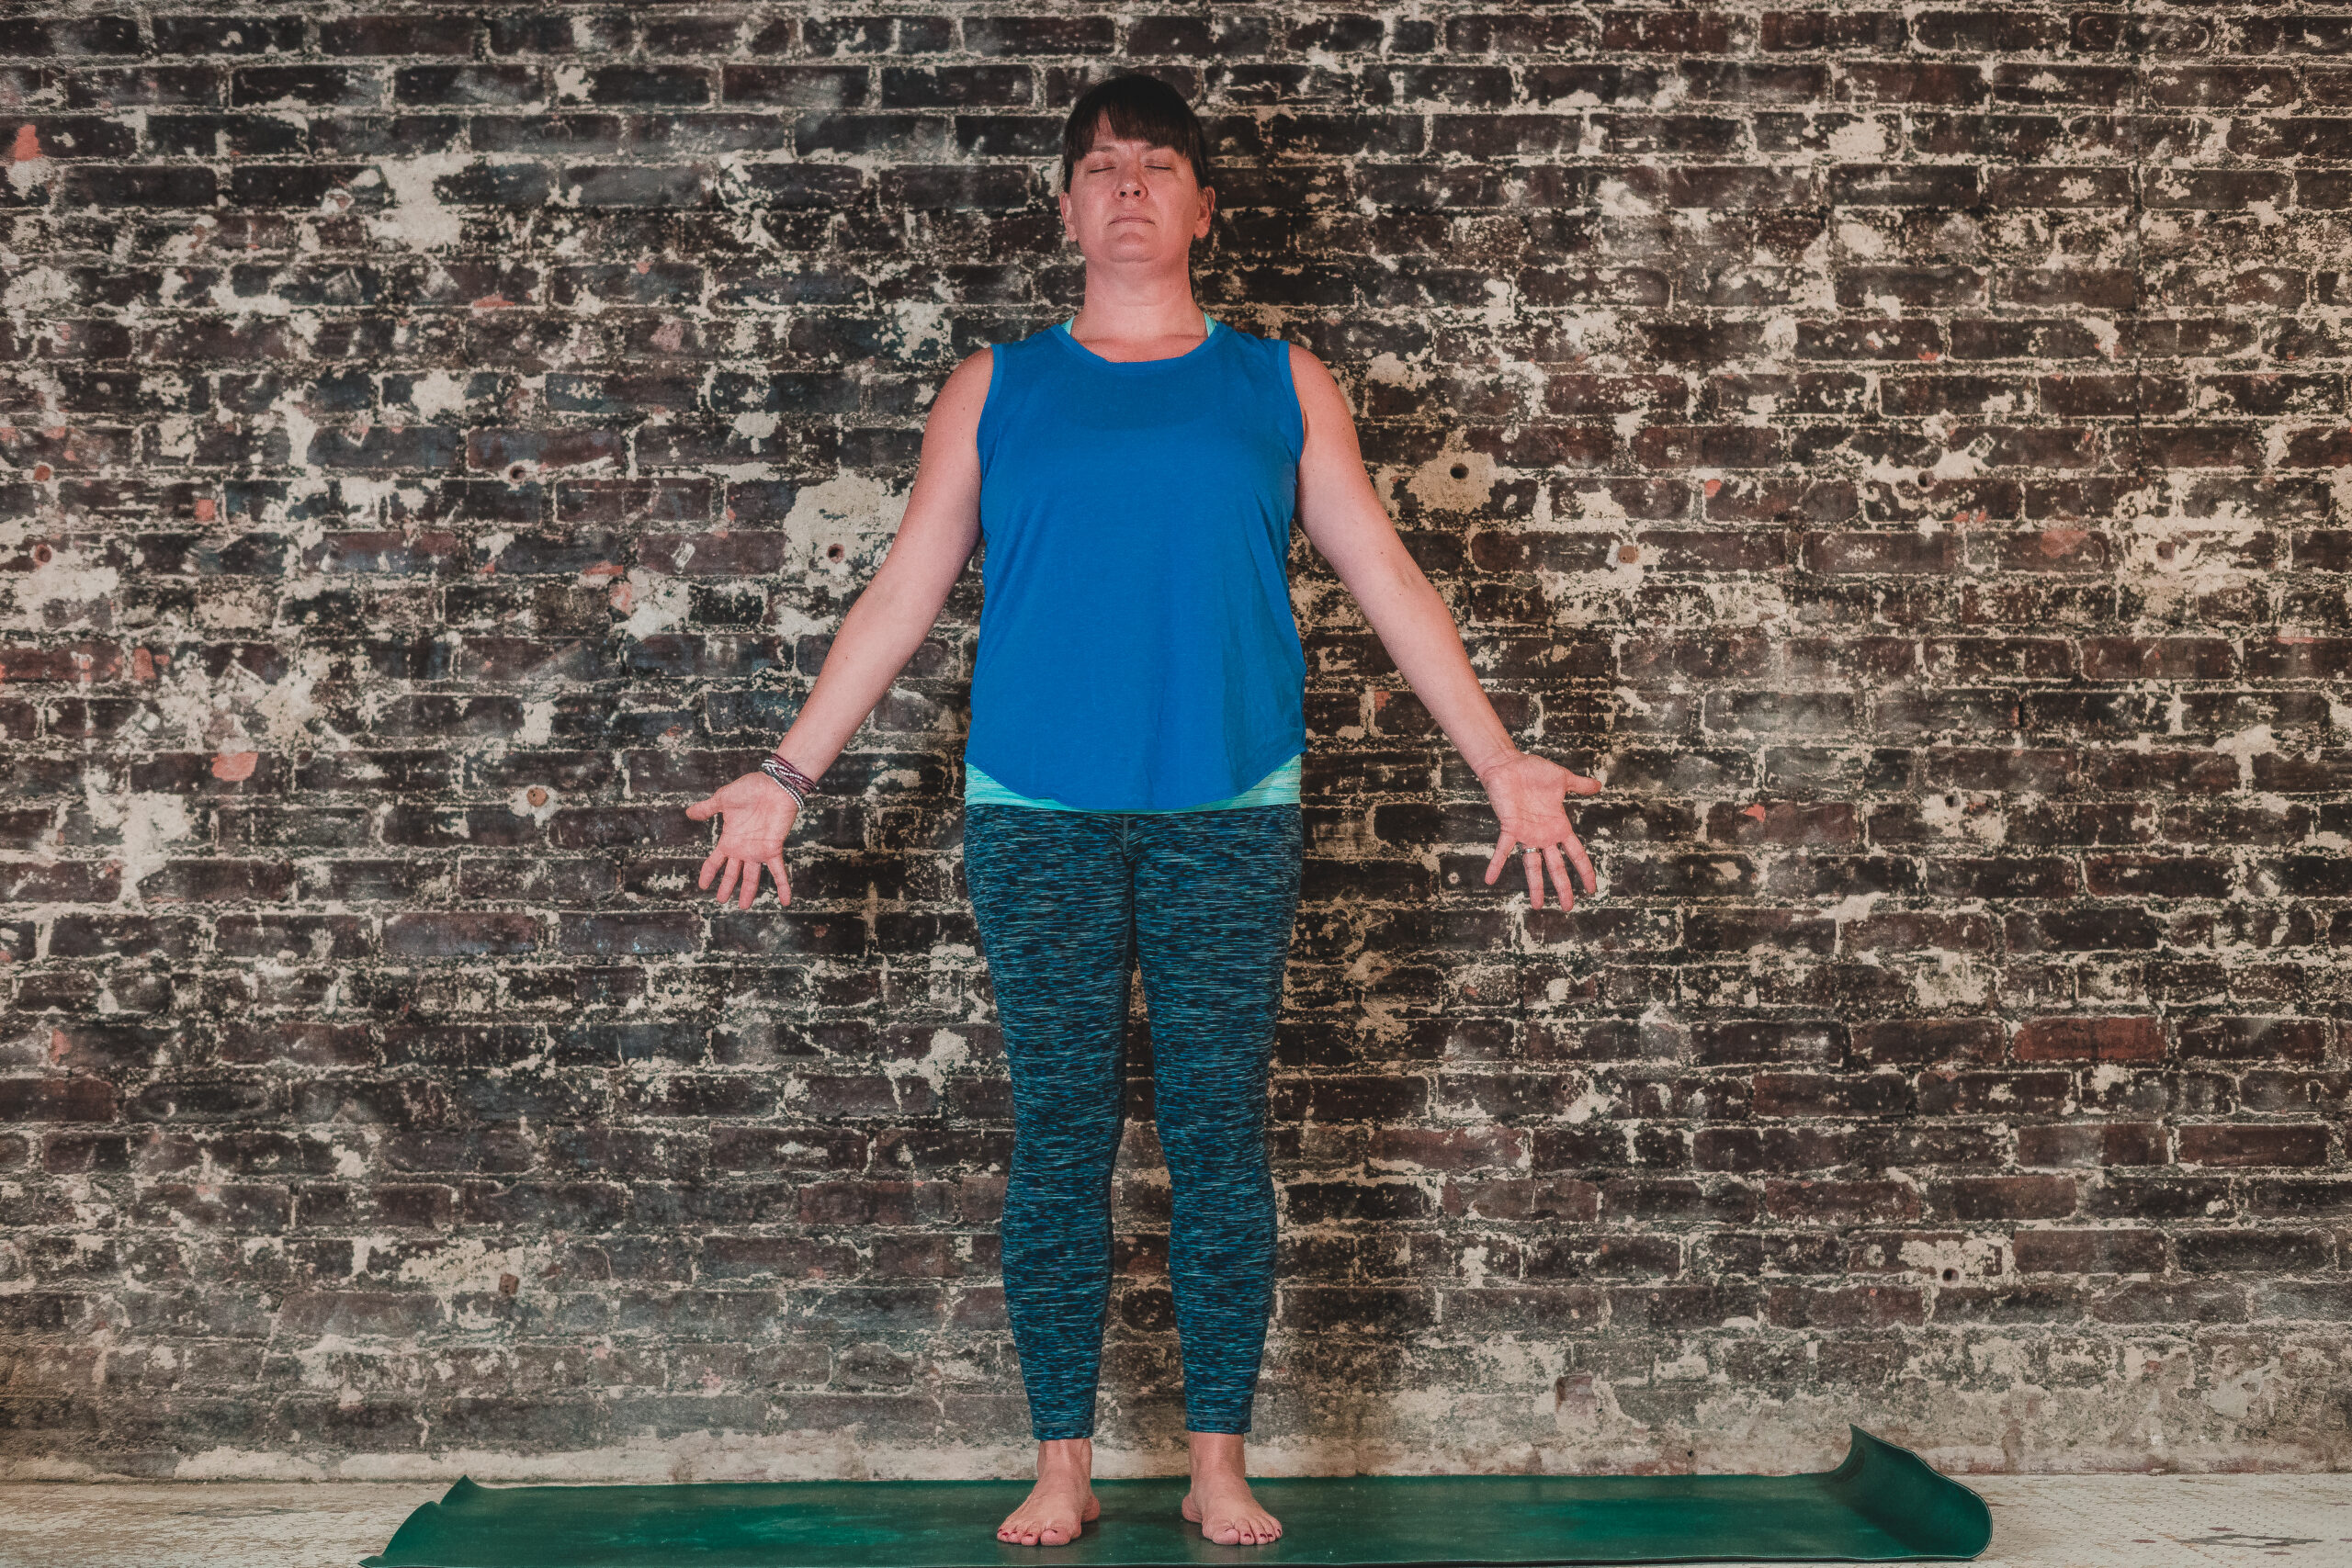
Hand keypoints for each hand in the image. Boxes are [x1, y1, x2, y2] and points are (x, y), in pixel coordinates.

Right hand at [685, 771, 800, 908]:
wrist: (773, 784)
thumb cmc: (749, 788)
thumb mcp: (722, 799)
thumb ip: (707, 808)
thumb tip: (688, 813)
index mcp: (729, 839)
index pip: (715, 861)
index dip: (709, 873)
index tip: (703, 886)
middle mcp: (743, 848)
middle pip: (733, 873)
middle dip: (727, 887)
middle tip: (721, 900)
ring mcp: (758, 850)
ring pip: (752, 877)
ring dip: (749, 892)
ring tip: (743, 906)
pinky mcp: (773, 848)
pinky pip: (779, 872)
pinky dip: (783, 886)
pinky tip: (786, 901)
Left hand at [1477, 750, 1602, 909]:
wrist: (1509, 764)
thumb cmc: (1533, 771)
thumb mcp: (1562, 779)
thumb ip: (1580, 785)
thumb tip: (1599, 785)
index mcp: (1558, 827)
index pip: (1576, 854)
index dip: (1584, 871)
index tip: (1592, 889)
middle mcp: (1544, 835)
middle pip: (1556, 867)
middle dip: (1563, 887)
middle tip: (1567, 908)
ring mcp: (1527, 834)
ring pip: (1533, 866)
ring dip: (1535, 886)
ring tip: (1536, 906)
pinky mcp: (1510, 827)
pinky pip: (1502, 850)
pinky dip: (1496, 864)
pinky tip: (1490, 879)